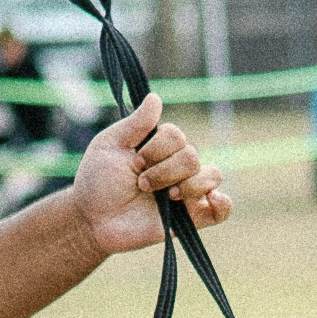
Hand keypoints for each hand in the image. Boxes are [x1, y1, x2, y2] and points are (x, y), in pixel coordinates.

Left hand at [75, 94, 230, 254]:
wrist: (93, 220)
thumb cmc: (98, 181)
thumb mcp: (110, 145)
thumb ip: (135, 123)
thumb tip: (155, 97)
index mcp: (160, 147)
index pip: (177, 136)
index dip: (157, 148)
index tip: (134, 162)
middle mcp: (177, 166)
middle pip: (192, 156)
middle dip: (164, 171)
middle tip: (140, 184)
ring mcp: (187, 191)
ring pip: (211, 176)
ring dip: (187, 186)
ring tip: (166, 198)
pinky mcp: (193, 218)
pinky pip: (222, 209)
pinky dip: (223, 203)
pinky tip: (211, 200)